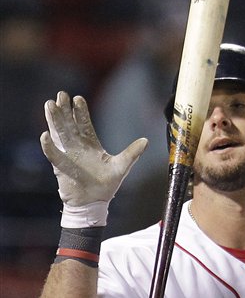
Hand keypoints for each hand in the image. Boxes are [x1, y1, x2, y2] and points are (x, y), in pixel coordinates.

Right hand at [40, 91, 147, 206]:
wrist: (94, 203)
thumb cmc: (106, 185)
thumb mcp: (121, 167)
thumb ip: (132, 153)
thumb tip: (146, 140)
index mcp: (91, 144)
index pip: (84, 124)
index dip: (80, 112)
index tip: (78, 98)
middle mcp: (77, 147)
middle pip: (69, 125)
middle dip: (65, 110)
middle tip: (61, 94)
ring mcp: (68, 155)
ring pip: (60, 134)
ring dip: (54, 121)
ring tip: (49, 105)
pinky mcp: (61, 167)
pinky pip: (54, 155)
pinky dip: (49, 146)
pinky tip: (45, 135)